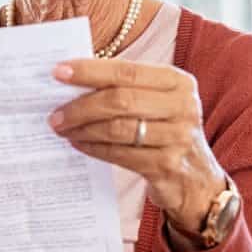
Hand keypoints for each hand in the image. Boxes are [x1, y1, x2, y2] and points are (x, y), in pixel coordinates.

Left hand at [47, 59, 228, 234]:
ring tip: (62, 128)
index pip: (127, 71)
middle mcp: (183, 106)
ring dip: (83, 128)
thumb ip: (126, 88)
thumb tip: (72, 79)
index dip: (90, 71)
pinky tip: (78, 143)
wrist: (197, 180)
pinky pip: (119, 154)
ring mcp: (178, 137)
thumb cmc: (166, 131)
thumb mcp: (158, 102)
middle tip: (54, 113)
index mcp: (178, 82)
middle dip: (81, 106)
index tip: (58, 72)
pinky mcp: (167, 166)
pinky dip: (94, 148)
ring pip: (117, 129)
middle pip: (120, 100)